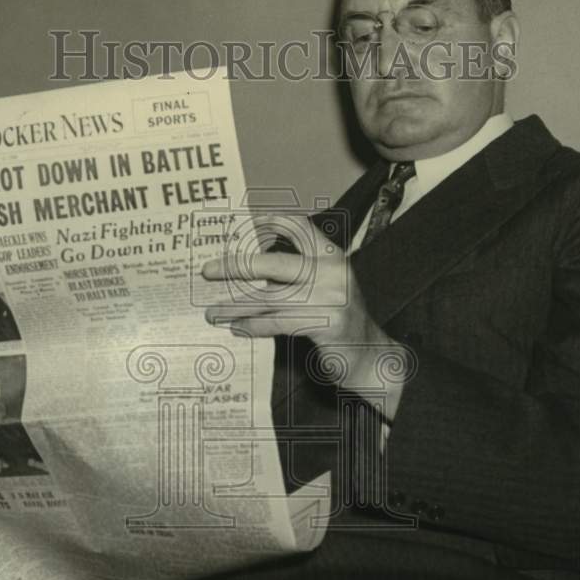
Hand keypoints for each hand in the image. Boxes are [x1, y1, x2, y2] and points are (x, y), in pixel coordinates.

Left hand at [201, 214, 409, 416]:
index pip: (300, 227)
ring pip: (270, 298)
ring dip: (236, 306)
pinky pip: (278, 322)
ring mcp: (330, 298)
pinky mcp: (326, 324)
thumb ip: (298, 276)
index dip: (272, 222)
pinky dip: (254, 326)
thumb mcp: (326, 289)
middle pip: (274, 263)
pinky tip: (238, 329)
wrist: (372, 357)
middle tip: (207, 271)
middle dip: (236, 266)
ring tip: (212, 312)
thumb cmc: (341, 323)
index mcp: (332, 257)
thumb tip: (251, 268)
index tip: (246, 225)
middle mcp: (332, 271)